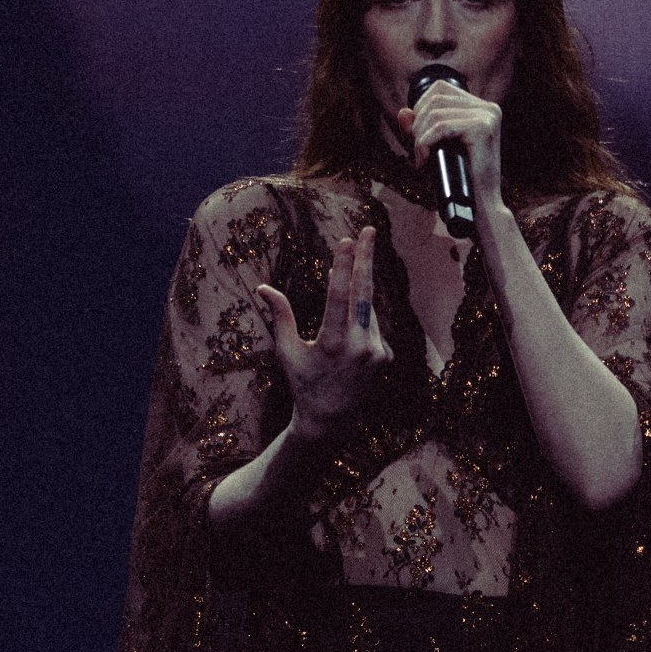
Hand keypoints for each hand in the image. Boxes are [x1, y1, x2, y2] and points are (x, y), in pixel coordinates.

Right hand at [254, 225, 389, 443]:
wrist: (331, 420)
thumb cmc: (303, 383)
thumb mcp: (287, 352)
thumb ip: (280, 316)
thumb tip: (263, 288)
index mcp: (332, 343)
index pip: (339, 297)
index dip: (343, 266)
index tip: (347, 241)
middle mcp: (359, 346)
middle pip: (364, 293)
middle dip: (365, 259)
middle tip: (368, 231)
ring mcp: (377, 351)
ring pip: (368, 311)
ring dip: (356, 300)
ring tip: (341, 316)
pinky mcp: (386, 356)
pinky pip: (374, 327)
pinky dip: (362, 322)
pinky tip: (349, 341)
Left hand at [397, 79, 504, 211]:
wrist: (479, 209)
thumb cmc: (458, 182)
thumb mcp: (434, 150)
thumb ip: (418, 129)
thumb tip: (402, 112)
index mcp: (481, 108)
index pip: (440, 89)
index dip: (421, 108)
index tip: (418, 137)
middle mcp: (488, 107)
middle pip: (436, 97)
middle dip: (418, 124)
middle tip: (418, 151)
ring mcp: (487, 116)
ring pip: (436, 112)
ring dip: (420, 137)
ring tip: (422, 160)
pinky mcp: (482, 128)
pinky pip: (441, 126)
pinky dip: (425, 143)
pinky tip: (425, 162)